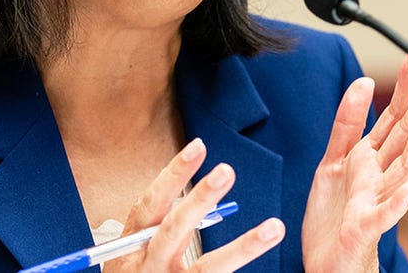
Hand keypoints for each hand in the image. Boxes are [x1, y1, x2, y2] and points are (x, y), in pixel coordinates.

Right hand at [103, 138, 284, 271]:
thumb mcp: (138, 249)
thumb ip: (163, 225)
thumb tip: (209, 194)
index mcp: (134, 241)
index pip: (153, 202)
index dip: (174, 174)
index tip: (198, 146)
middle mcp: (147, 263)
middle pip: (175, 228)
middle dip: (200, 199)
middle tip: (226, 171)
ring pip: (207, 268)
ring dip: (244, 248)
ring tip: (274, 228)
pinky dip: (236, 264)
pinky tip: (261, 250)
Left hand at [301, 57, 407, 272]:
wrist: (326, 262)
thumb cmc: (334, 216)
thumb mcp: (334, 161)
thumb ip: (347, 124)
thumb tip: (363, 82)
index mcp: (371, 161)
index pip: (394, 120)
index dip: (404, 91)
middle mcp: (380, 178)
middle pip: (405, 138)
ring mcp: (375, 202)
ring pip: (403, 170)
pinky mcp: (364, 227)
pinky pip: (384, 215)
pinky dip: (398, 203)